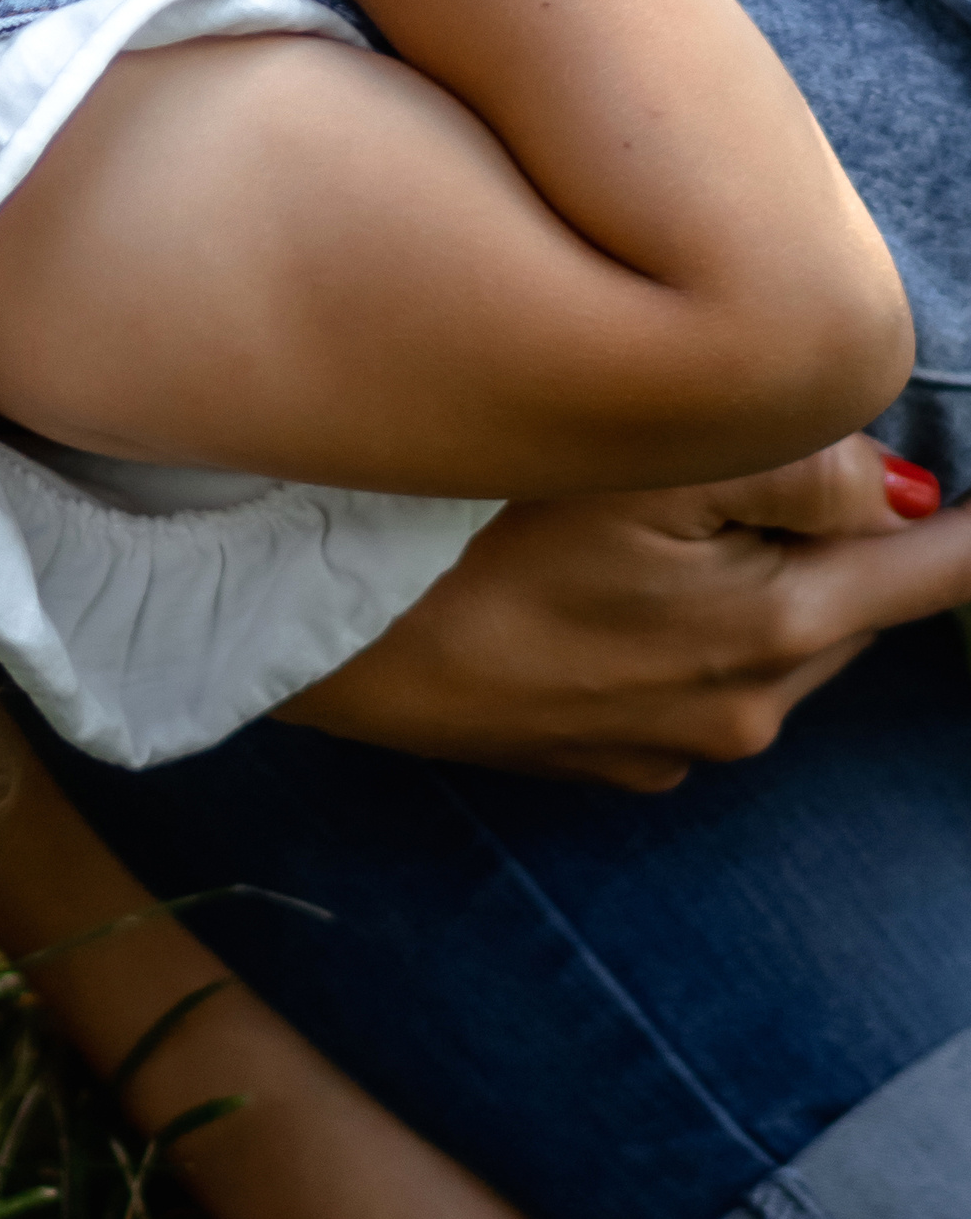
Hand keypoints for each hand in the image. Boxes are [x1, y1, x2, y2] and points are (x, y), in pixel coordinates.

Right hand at [275, 435, 970, 789]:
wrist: (311, 627)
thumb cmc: (465, 524)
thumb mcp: (641, 458)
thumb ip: (803, 461)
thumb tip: (899, 489)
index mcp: (780, 628)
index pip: (943, 568)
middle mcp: (744, 712)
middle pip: (843, 597)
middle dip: (827, 535)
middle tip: (734, 458)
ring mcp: (664, 749)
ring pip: (755, 638)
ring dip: (734, 580)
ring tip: (638, 518)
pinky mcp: (590, 761)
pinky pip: (673, 681)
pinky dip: (659, 629)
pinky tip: (580, 587)